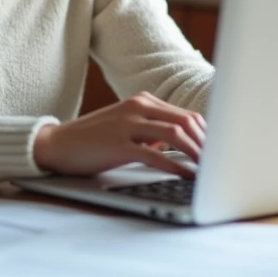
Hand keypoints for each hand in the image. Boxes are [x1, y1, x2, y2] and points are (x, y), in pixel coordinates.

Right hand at [33, 92, 205, 177]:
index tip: (218, 152)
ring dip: (196, 153)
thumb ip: (153, 132)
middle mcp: (137, 106)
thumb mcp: (127, 128)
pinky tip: (186, 176)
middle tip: (219, 163)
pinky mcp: (118, 144)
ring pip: (175, 134)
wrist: (58, 144)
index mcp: (142, 101)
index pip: (186, 115)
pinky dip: (176, 166)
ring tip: (208, 170)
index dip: (207, 134)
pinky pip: (155, 154)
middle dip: (207, 144)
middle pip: (186, 121)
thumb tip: (182, 145)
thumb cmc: (95, 139)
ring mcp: (127, 123)